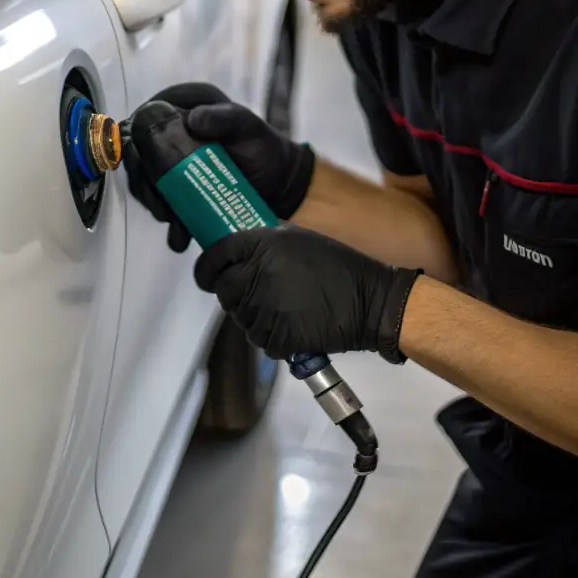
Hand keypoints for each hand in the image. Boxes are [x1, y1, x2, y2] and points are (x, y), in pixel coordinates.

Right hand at [122, 82, 314, 252]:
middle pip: (140, 155)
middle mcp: (172, 131)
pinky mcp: (177, 186)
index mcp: (183, 106)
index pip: (145, 121)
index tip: (152, 171)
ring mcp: (172, 160)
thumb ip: (227, 118)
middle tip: (162, 208)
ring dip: (154, 204)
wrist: (279, 183)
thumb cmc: (265, 149)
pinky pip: (160, 200)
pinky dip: (167, 220)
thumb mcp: (250, 128)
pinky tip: (179, 236)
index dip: (141, 145)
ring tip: (174, 224)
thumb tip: (192, 119)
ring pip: (145, 180)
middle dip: (146, 184)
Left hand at [194, 224, 419, 362]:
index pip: (216, 255)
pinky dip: (272, 335)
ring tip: (283, 307)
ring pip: (241, 317)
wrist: (370, 301)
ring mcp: (265, 309)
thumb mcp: (298, 238)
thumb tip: (238, 249)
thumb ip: (265, 242)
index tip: (206, 274)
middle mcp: (258, 276)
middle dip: (233, 292)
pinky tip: (292, 324)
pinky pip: (261, 339)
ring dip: (254, 315)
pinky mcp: (277, 337)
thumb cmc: (338, 266)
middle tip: (255, 292)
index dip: (206, 266)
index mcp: (262, 246)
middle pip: (224, 289)